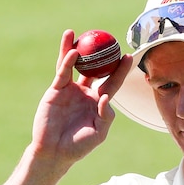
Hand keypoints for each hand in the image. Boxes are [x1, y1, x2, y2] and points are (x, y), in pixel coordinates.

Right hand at [30, 30, 132, 167]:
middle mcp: (85, 92)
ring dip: (75, 49)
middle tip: (106, 38)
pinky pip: (63, 73)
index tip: (128, 55)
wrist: (54, 151)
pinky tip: (73, 51)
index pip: (112, 82)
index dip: (120, 70)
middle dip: (99, 53)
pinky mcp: (56, 90)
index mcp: (98, 102)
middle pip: (94, 68)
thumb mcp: (99, 133)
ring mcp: (70, 90)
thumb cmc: (78, 146)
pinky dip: (67, 62)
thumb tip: (106, 97)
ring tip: (77, 33)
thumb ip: (106, 116)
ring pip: (74, 66)